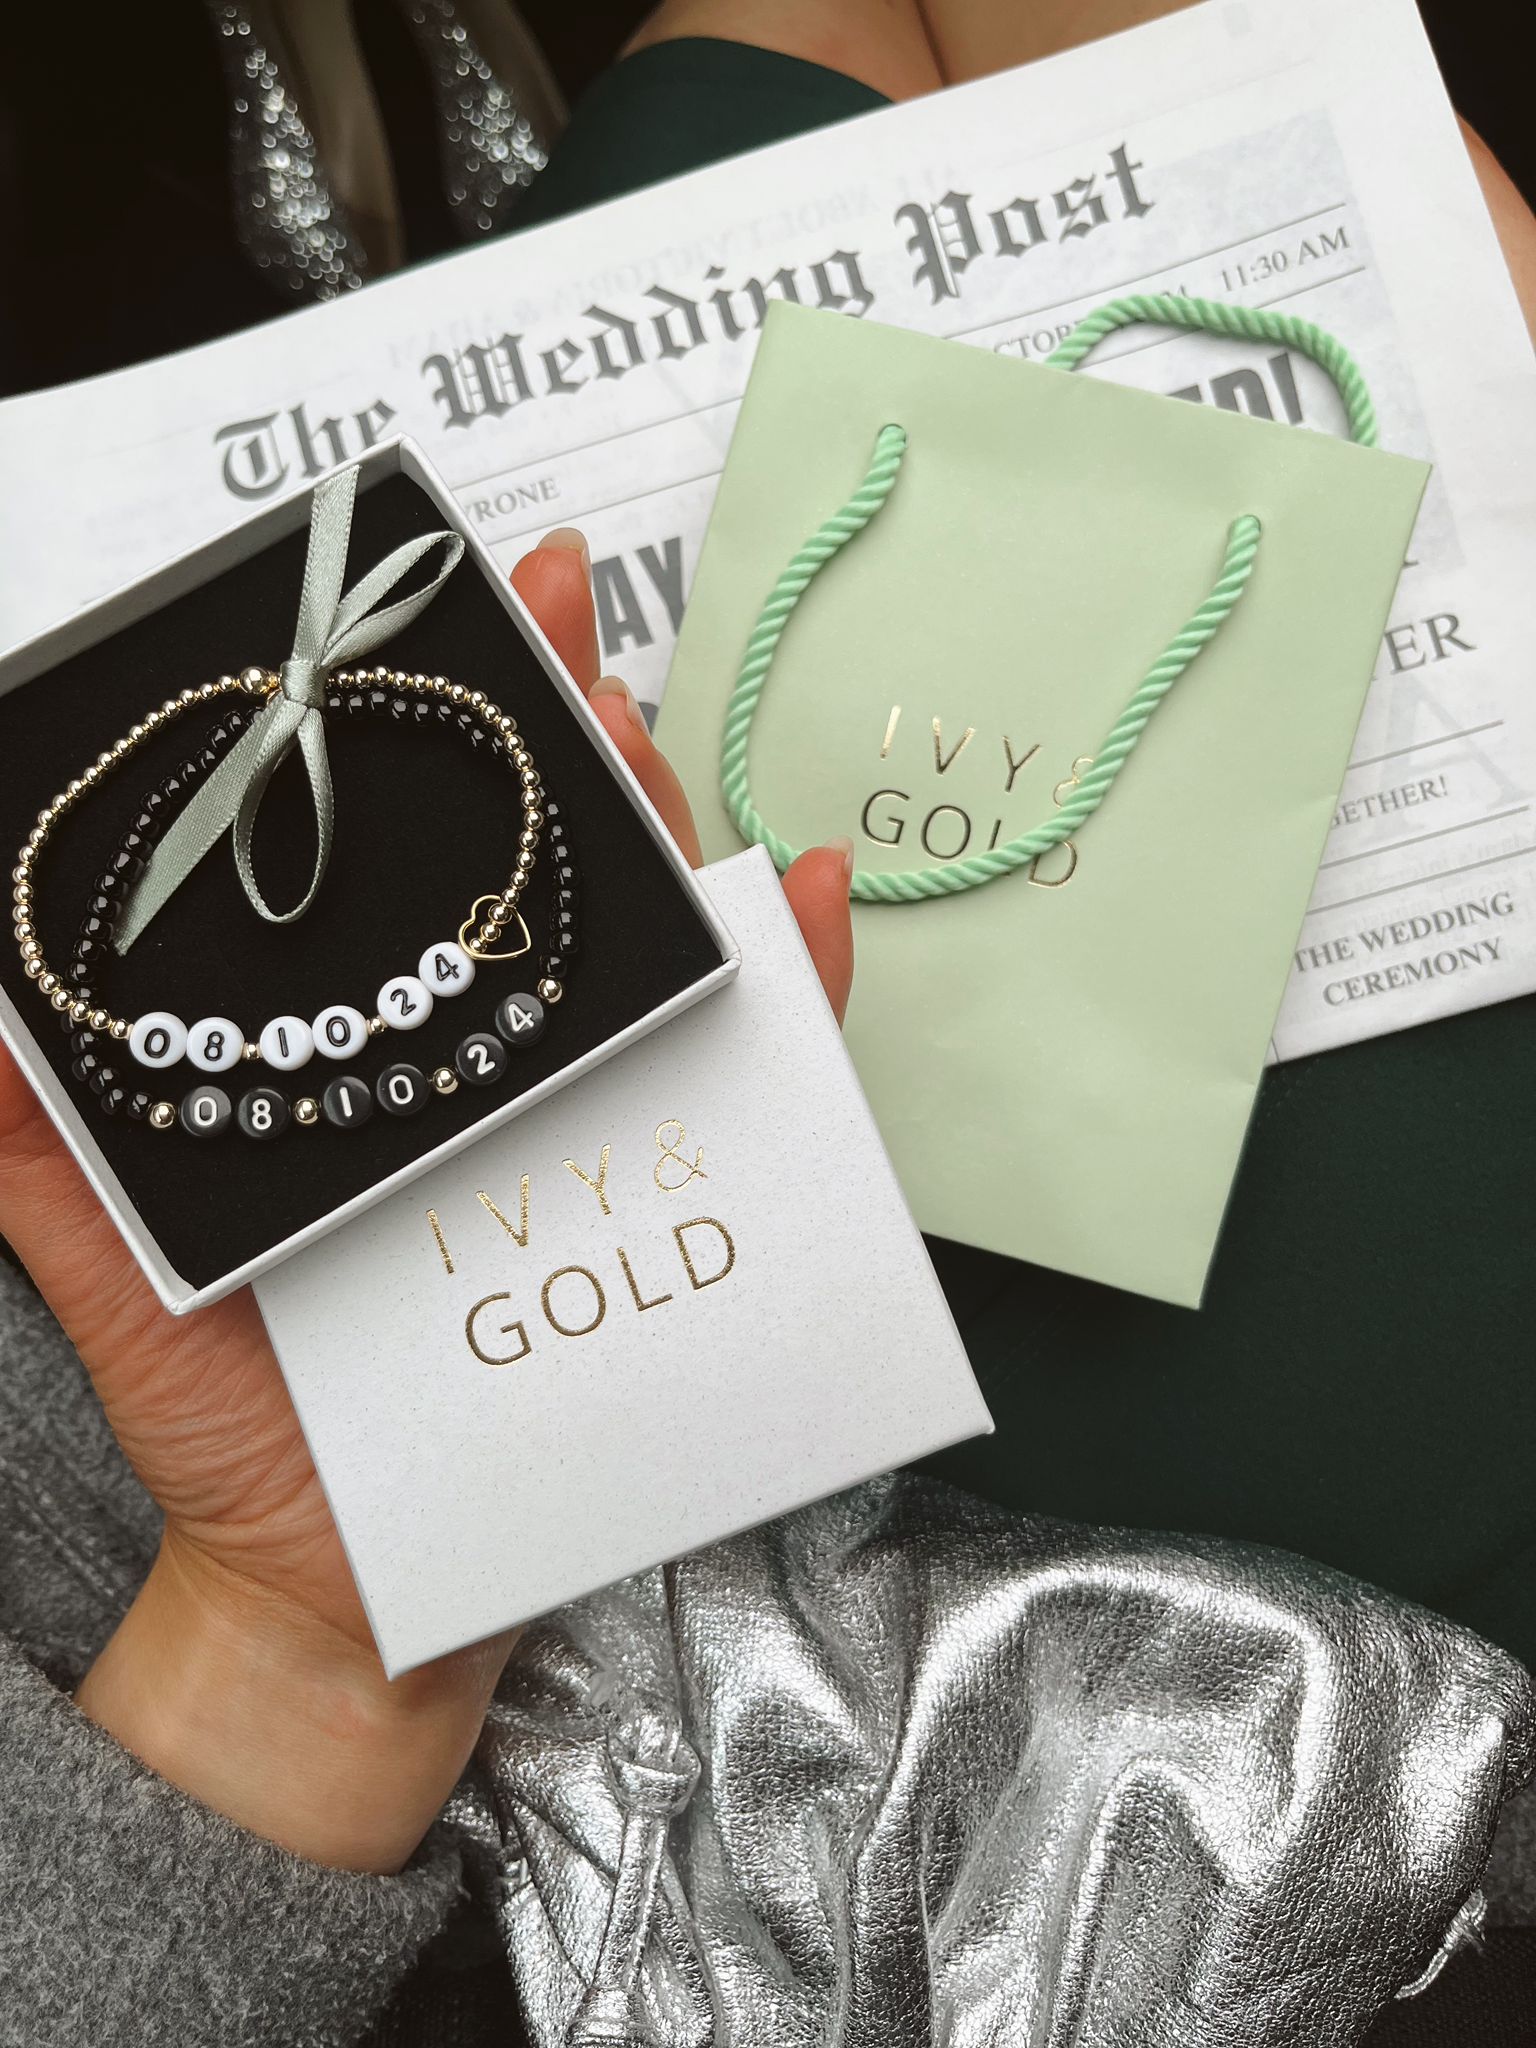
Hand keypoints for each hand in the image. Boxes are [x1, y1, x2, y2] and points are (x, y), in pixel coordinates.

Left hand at [0, 531, 851, 1873]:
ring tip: (636, 744)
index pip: (416, 864)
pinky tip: (803, 905)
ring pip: (665, 944)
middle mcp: (497, 1063)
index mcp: (376, 1050)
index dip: (431, 730)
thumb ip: (40, 1142)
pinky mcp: (680, 1200)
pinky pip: (768, 1087)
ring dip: (670, 827)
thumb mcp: (108, 1264)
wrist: (333, 1586)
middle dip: (560, 734)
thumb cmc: (234, 1422)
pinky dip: (803, 985)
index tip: (435, 613)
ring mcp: (595, 1122)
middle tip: (551, 634)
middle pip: (553, 869)